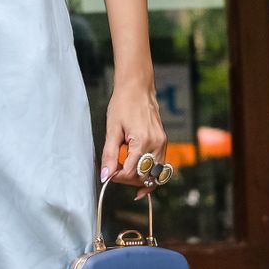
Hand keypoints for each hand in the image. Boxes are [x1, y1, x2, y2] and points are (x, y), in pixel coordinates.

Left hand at [100, 80, 167, 201]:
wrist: (138, 88)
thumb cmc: (123, 104)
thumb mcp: (112, 130)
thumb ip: (109, 155)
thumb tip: (106, 176)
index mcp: (142, 141)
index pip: (131, 172)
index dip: (117, 177)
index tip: (108, 173)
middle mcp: (156, 144)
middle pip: (144, 176)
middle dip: (128, 180)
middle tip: (114, 173)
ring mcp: (162, 143)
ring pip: (155, 174)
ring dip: (140, 178)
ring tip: (125, 176)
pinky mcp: (163, 142)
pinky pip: (160, 165)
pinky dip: (149, 172)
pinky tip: (138, 173)